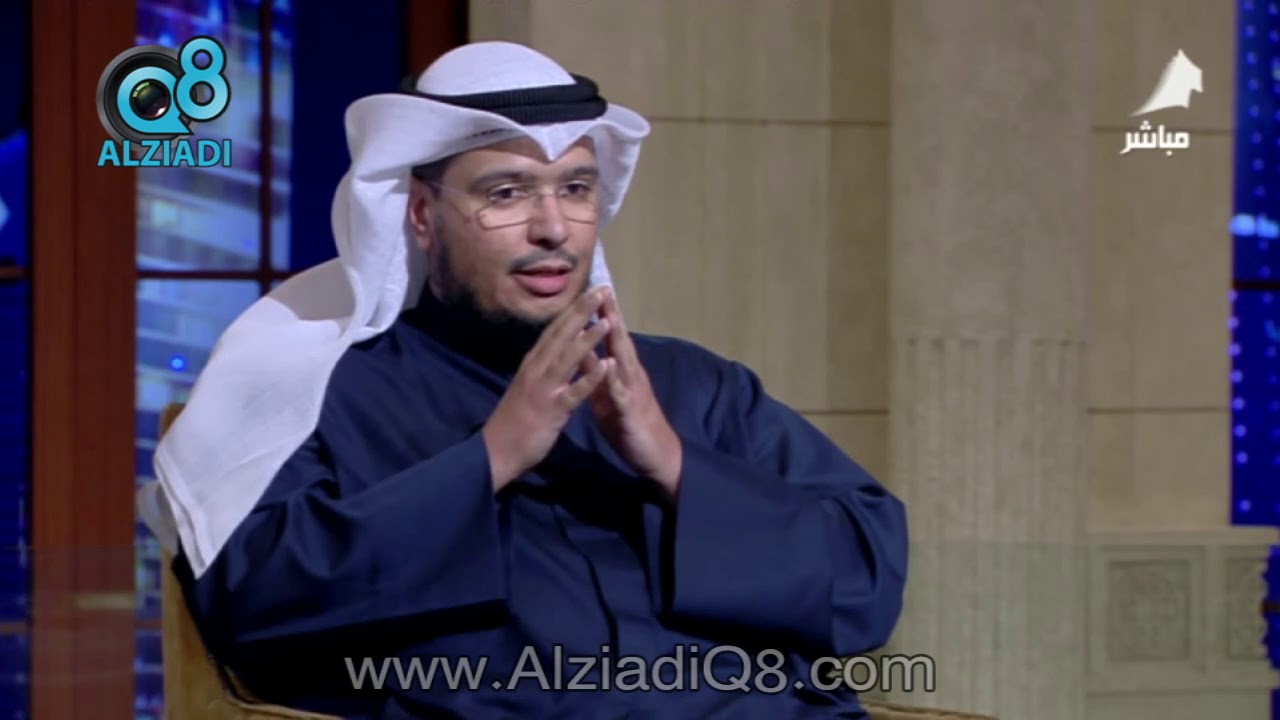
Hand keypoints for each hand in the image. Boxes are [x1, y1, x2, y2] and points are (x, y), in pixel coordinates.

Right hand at [482, 288, 612, 490]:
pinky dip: (590, 378)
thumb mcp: (527, 387)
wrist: (496, 452)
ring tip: (608, 321)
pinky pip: (574, 392)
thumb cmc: (513, 421)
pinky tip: (606, 366)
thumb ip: (540, 369)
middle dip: (582, 312)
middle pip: (562, 335)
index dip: (572, 309)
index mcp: (532, 364)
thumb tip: (552, 352)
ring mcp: (544, 388)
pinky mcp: (552, 410)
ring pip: (568, 358)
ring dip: (588, 338)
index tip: (588, 291)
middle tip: (601, 289)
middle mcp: (536, 370)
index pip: (554, 330)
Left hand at [580, 288, 682, 499]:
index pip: (610, 337)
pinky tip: (609, 365)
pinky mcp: (631, 412)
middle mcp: (630, 375)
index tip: (590, 290)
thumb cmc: (630, 424)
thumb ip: (595, 373)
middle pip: (619, 340)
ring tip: (608, 317)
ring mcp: (633, 391)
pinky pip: (621, 394)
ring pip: (623, 360)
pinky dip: (614, 379)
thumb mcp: (607, 395)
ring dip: (616, 339)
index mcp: (621, 370)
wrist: (655, 455)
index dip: (601, 314)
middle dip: (611, 315)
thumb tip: (582, 351)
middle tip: (602, 288)